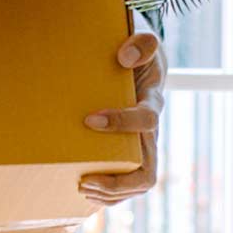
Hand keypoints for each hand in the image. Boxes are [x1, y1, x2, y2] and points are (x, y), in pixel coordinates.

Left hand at [80, 27, 164, 203]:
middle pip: (148, 172)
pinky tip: (83, 190)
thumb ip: (142, 43)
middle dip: (118, 182)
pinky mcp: (130, 153)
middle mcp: (150, 132)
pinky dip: (107, 194)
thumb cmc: (137, 52)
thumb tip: (124, 57)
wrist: (141, 63)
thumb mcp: (143, 39)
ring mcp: (141, 147)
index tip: (90, 120)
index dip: (122, 123)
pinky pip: (125, 184)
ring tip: (80, 188)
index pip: (147, 119)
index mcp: (152, 102)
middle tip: (85, 181)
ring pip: (137, 184)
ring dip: (110, 193)